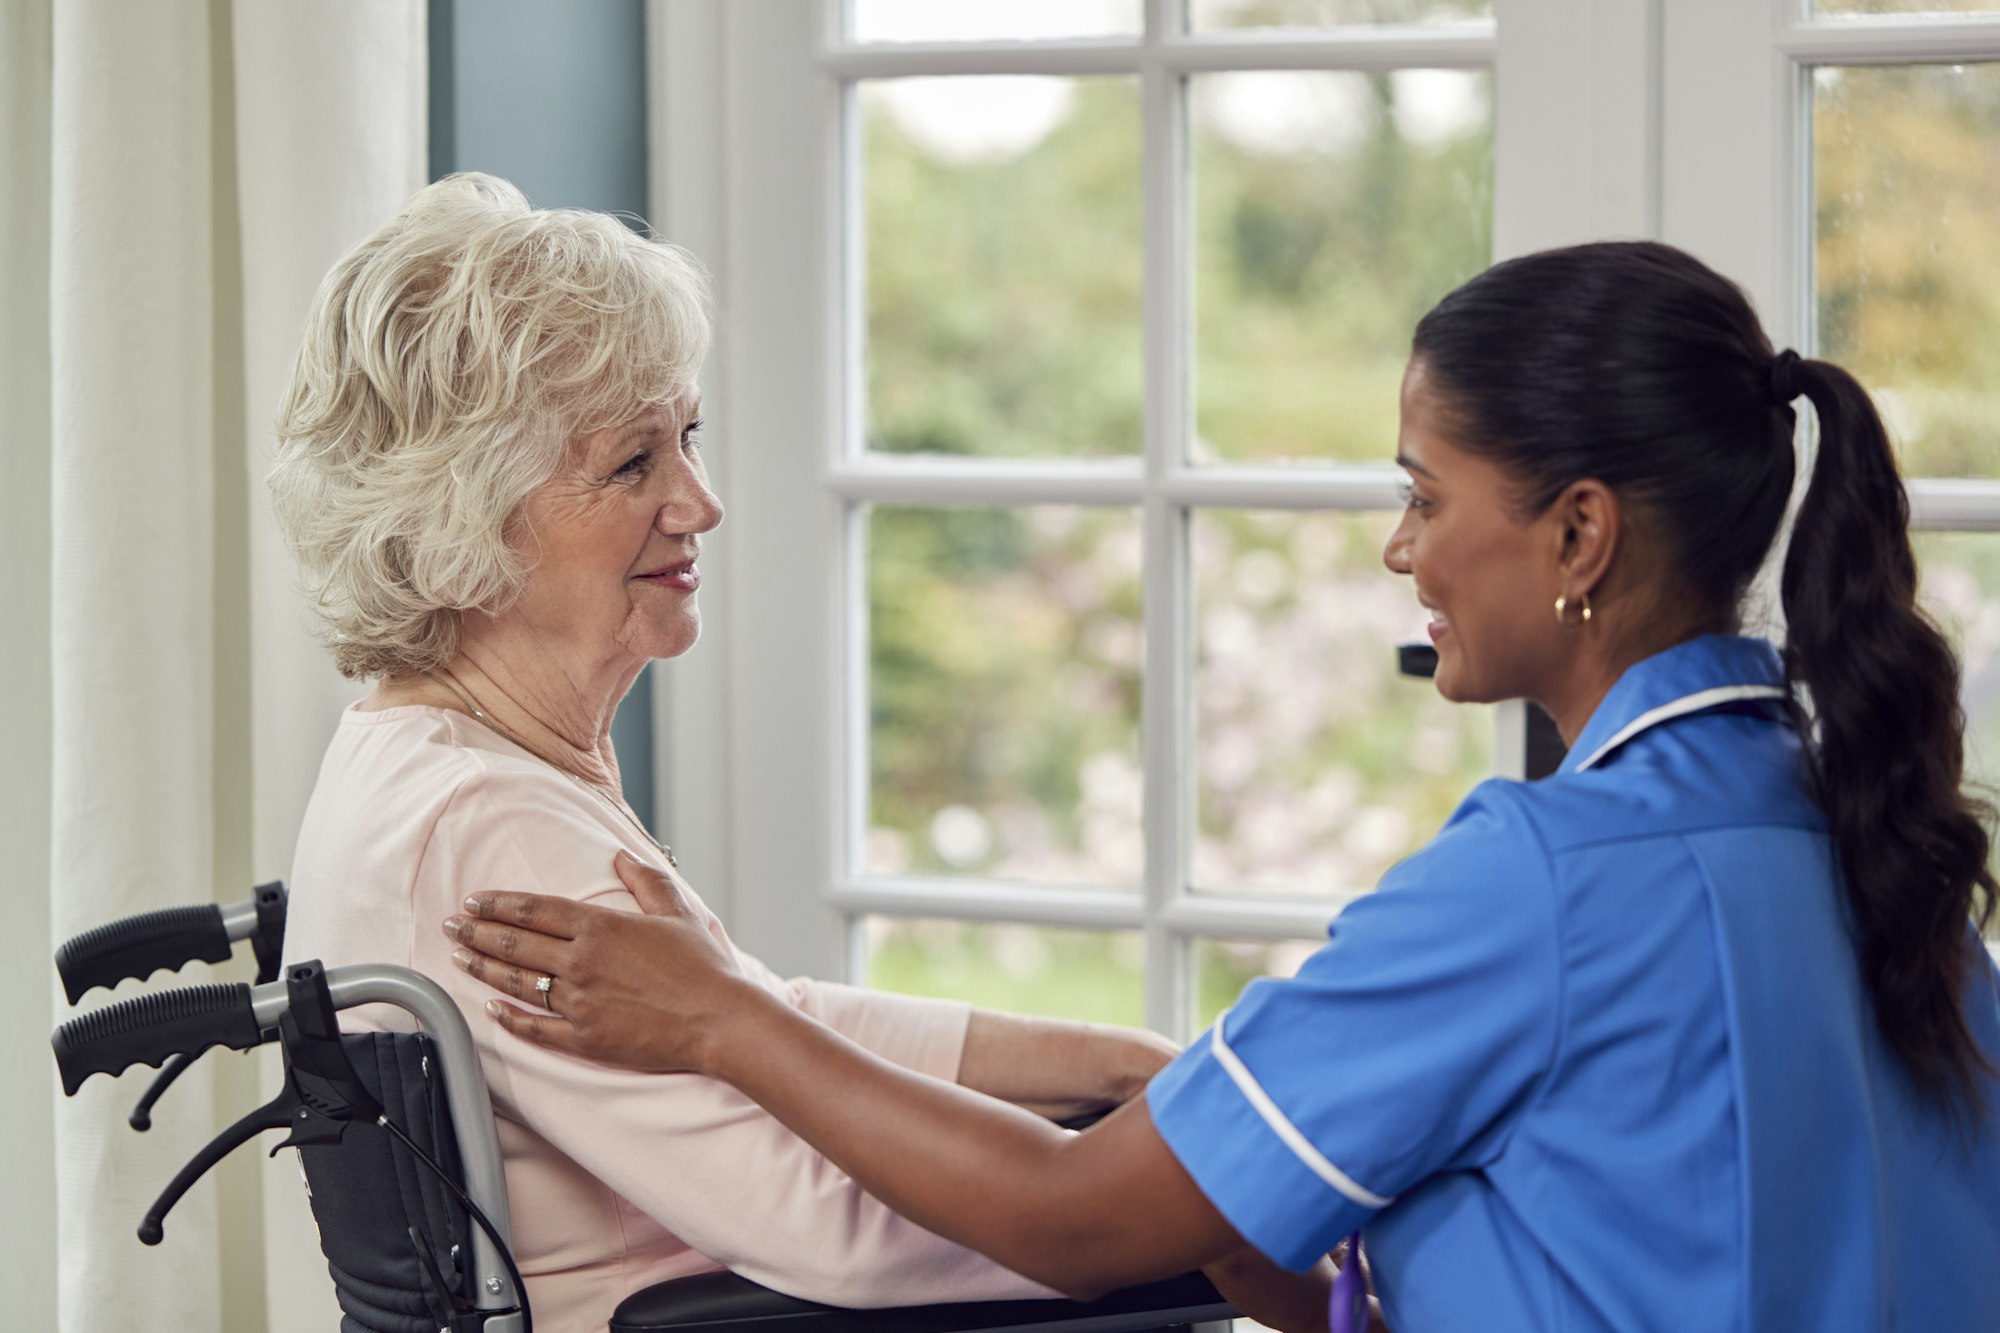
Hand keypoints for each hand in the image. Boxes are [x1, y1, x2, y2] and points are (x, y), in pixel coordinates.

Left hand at [444, 850, 753, 1071]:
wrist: (718, 1020)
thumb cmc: (702, 966)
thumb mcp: (676, 912)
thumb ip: (646, 880)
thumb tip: (620, 855)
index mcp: (600, 927)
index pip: (534, 910)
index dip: (499, 904)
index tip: (473, 901)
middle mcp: (581, 962)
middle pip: (516, 943)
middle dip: (477, 932)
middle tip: (451, 925)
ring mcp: (579, 1003)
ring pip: (517, 982)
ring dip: (484, 968)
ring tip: (460, 958)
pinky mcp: (584, 1038)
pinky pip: (535, 1028)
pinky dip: (509, 1018)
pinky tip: (491, 1009)